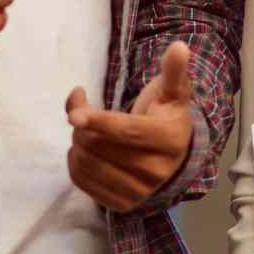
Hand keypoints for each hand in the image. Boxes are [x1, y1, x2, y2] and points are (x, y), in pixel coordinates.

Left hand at [64, 41, 195, 212]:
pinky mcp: (123, 206)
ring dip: (76, 144)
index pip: (126, 132)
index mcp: (170, 140)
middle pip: (102, 148)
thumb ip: (173, 71)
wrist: (172, 156)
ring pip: (89, 166)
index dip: (98, 121)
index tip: (73, 114)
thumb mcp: (172, 92)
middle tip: (82, 113)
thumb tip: (180, 47)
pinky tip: (82, 151)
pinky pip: (84, 185)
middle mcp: (158, 171)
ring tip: (84, 131)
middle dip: (83, 127)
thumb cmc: (165, 115)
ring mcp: (141, 192)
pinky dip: (75, 164)